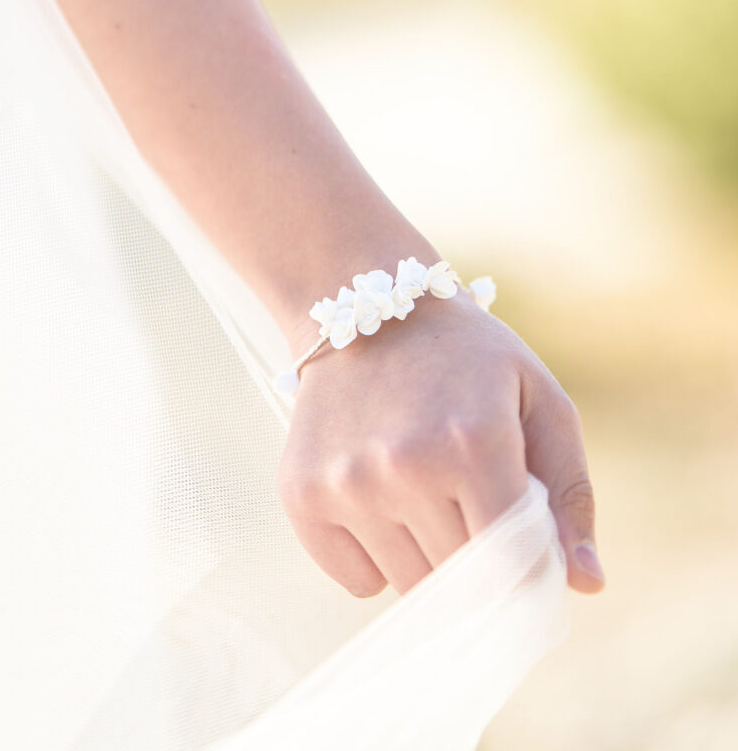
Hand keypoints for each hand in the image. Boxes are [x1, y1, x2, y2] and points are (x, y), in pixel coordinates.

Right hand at [276, 284, 603, 597]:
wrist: (366, 303)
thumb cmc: (468, 358)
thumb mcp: (538, 399)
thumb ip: (571, 491)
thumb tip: (587, 584)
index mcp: (475, 442)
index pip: (515, 568)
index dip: (528, 570)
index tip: (525, 552)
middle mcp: (406, 467)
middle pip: (464, 584)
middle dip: (479, 557)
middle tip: (469, 501)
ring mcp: (348, 483)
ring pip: (411, 586)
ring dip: (427, 557)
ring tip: (422, 490)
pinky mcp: (302, 494)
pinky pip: (356, 579)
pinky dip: (375, 559)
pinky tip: (381, 498)